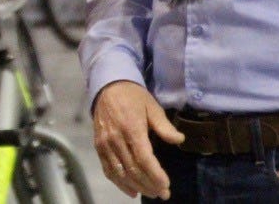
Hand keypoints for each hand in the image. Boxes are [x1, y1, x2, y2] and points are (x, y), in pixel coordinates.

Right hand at [91, 81, 184, 198]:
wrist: (107, 86)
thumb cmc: (133, 97)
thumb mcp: (152, 106)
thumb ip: (164, 126)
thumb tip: (180, 140)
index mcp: (131, 128)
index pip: (144, 159)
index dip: (156, 175)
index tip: (166, 186)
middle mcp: (116, 138)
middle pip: (133, 169)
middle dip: (149, 185)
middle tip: (163, 194)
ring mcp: (105, 143)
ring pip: (120, 173)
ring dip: (136, 187)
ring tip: (151, 193)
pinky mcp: (98, 146)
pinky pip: (108, 169)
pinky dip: (119, 183)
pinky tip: (131, 191)